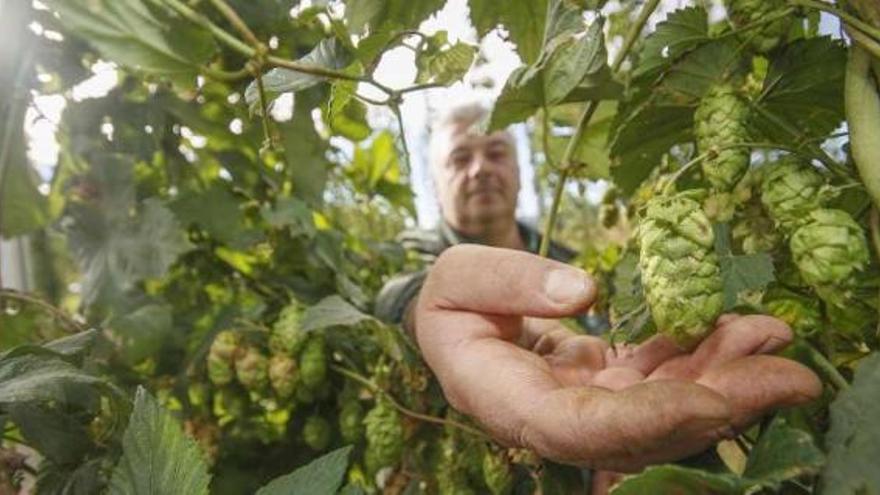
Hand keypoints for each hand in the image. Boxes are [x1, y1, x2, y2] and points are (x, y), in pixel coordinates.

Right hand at [415, 245, 820, 471]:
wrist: (457, 319)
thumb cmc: (449, 299)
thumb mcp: (457, 278)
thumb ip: (508, 281)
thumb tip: (585, 292)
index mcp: (506, 401)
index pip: (579, 430)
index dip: (645, 422)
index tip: (710, 403)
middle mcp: (556, 418)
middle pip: (642, 432)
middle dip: (718, 407)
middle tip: (788, 375)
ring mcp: (589, 404)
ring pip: (664, 408)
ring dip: (725, 379)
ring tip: (775, 339)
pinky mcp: (610, 383)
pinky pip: (663, 377)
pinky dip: (703, 356)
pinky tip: (741, 329)